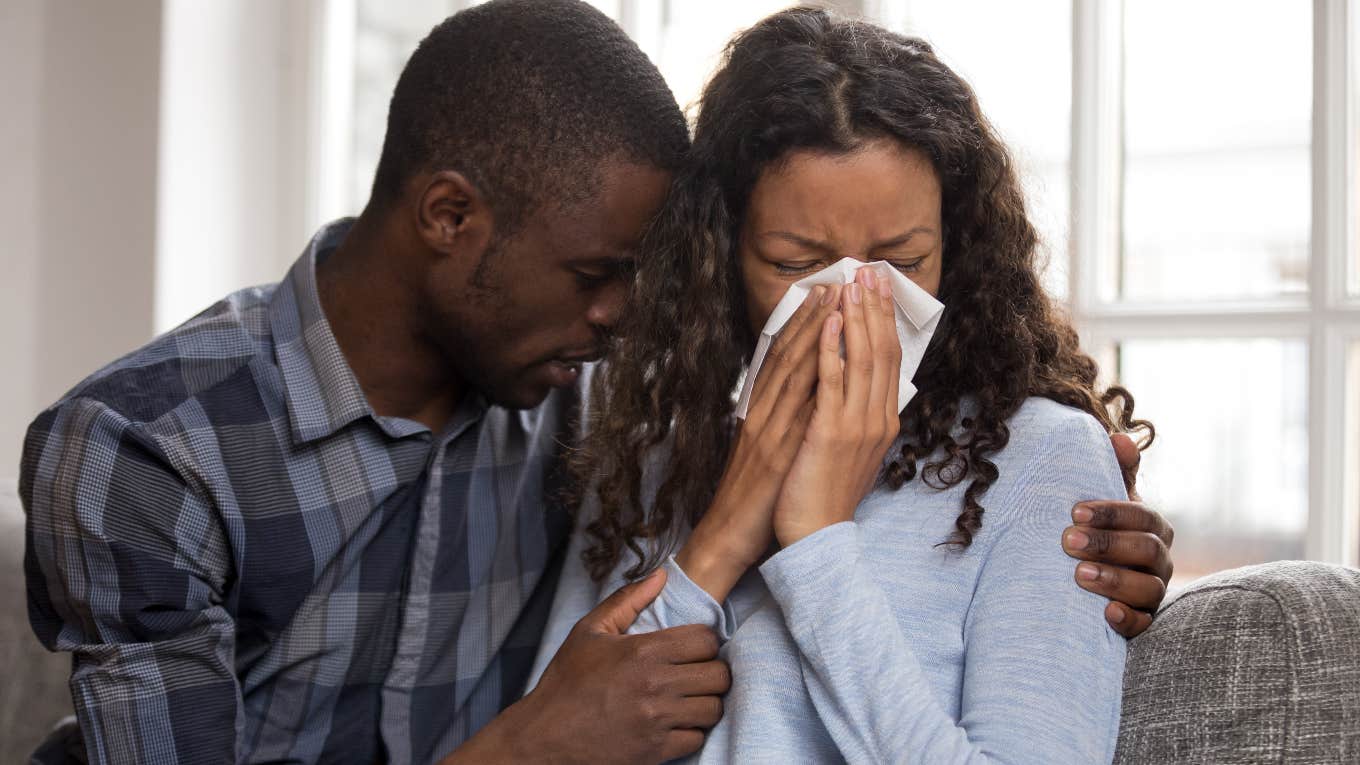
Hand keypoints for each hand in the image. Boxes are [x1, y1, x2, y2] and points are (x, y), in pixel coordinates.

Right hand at [452, 569, 730, 764]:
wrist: (545, 735)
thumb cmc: (566, 681)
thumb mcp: (590, 631)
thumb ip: (628, 600)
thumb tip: (661, 575)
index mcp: (643, 651)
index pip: (707, 640)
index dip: (705, 642)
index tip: (694, 648)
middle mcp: (655, 685)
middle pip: (718, 676)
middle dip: (712, 671)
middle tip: (696, 673)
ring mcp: (657, 721)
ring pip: (712, 709)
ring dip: (705, 702)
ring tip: (689, 698)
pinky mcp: (656, 752)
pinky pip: (697, 739)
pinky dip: (690, 731)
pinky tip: (675, 722)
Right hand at [677, 285, 841, 601]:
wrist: (729, 534)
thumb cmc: (752, 496)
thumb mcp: (764, 448)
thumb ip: (780, 420)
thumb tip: (807, 398)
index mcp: (759, 412)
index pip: (783, 359)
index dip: (803, 324)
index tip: (824, 295)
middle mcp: (762, 412)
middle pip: (788, 355)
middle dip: (812, 316)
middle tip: (836, 282)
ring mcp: (768, 428)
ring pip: (791, 370)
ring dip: (814, 332)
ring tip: (836, 301)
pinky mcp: (775, 449)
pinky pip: (797, 407)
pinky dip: (813, 377)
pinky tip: (831, 354)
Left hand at [773, 267, 900, 546]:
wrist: (814, 536)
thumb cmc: (823, 493)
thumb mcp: (849, 449)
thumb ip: (856, 416)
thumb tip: (856, 385)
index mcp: (882, 421)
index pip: (890, 359)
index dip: (884, 320)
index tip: (878, 287)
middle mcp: (876, 419)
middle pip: (883, 351)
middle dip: (876, 307)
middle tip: (870, 270)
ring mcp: (856, 425)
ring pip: (863, 359)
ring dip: (857, 316)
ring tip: (851, 282)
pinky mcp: (829, 431)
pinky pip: (833, 380)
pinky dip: (832, 347)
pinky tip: (829, 320)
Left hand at [1064, 433, 1175, 637]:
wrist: (1083, 575)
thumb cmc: (1097, 528)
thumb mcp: (1104, 499)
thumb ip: (1114, 470)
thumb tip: (1119, 438)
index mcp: (1153, 527)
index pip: (1143, 517)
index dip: (1112, 513)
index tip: (1074, 512)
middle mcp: (1160, 559)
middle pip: (1147, 551)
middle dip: (1108, 544)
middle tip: (1067, 540)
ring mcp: (1152, 591)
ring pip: (1148, 588)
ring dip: (1114, 580)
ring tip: (1078, 574)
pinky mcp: (1141, 620)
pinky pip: (1144, 624)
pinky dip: (1128, 620)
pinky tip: (1106, 614)